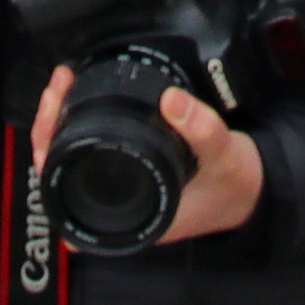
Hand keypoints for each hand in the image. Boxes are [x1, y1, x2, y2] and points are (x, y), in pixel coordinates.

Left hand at [37, 68, 265, 242]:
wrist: (253, 191)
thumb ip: (201, 129)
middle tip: (58, 87)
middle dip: (52, 127)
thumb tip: (171, 100)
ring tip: (63, 85)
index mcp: (132, 220)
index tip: (52, 118)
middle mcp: (118, 212)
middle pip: (62, 172)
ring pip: (73, 161)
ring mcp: (120, 193)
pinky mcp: (128, 173)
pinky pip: (91, 151)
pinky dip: (80, 124)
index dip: (52, 156)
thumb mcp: (223, 156)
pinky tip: (79, 99)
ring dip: (62, 123)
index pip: (69, 196)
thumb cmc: (234, 185)